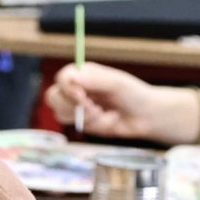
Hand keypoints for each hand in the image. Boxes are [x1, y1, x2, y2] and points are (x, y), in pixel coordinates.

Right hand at [44, 60, 188, 143]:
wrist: (145, 117)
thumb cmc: (133, 94)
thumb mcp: (115, 83)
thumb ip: (93, 80)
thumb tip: (71, 79)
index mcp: (83, 74)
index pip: (62, 78)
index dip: (67, 88)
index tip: (82, 96)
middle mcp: (76, 88)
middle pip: (54, 96)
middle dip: (72, 105)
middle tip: (94, 108)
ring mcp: (77, 106)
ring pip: (60, 113)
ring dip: (83, 116)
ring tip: (102, 113)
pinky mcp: (81, 122)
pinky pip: (74, 125)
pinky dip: (90, 124)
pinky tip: (105, 120)